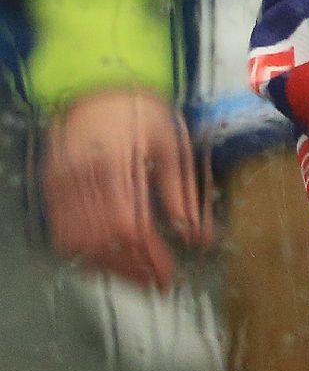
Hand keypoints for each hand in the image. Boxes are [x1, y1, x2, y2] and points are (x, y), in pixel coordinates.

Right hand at [38, 86, 211, 289]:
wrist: (97, 87)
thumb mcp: (171, 144)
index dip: (149, 257)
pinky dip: (84, 253)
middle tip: (156, 282)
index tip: (169, 274)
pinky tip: (108, 258)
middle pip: (102, 243)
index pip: (129, 226)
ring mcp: (60, 184)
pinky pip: (62, 234)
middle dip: (131, 270)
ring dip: (108, 267)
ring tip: (137, 274)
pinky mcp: (50, 189)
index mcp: (116, 162)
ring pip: (78, 244)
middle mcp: (82, 177)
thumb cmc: (140, 111)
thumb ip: (181, 193)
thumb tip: (197, 236)